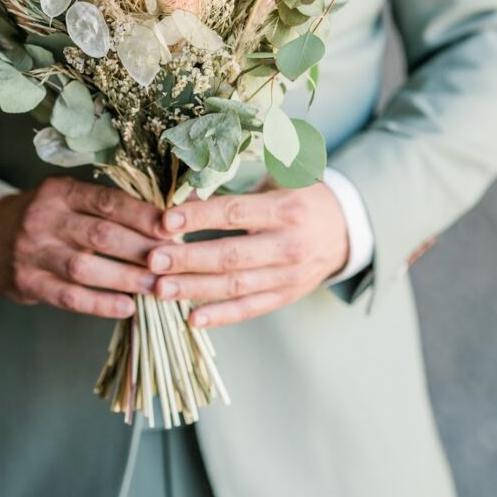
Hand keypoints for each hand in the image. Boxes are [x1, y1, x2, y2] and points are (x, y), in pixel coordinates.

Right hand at [0, 178, 167, 317]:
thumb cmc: (49, 216)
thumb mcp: (71, 198)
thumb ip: (114, 204)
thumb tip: (177, 205)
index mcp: (59, 191)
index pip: (107, 201)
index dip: (142, 214)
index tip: (174, 227)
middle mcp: (43, 218)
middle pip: (100, 234)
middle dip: (141, 249)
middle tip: (174, 261)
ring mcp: (31, 252)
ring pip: (85, 268)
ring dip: (125, 279)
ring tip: (157, 287)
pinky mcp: (26, 283)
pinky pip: (68, 296)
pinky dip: (100, 304)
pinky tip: (126, 307)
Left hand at [147, 183, 348, 327]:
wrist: (344, 228)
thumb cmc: (299, 195)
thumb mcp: (278, 177)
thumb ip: (234, 183)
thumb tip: (182, 191)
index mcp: (286, 209)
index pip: (236, 213)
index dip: (200, 217)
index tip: (166, 220)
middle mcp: (289, 245)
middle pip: (231, 256)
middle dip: (188, 259)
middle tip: (152, 260)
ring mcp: (288, 275)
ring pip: (235, 287)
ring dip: (195, 290)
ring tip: (160, 290)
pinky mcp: (285, 296)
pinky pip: (249, 309)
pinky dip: (220, 316)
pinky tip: (192, 319)